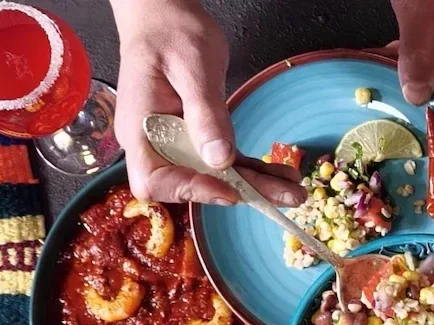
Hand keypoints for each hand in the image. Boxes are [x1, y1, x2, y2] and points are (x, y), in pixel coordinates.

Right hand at [112, 0, 303, 205]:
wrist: (166, 18)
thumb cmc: (171, 34)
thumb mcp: (192, 69)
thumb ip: (205, 114)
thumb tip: (219, 159)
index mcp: (140, 129)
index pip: (156, 179)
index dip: (190, 190)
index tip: (228, 188)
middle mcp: (155, 143)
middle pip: (192, 184)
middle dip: (239, 192)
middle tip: (284, 197)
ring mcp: (177, 142)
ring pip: (215, 175)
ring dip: (255, 185)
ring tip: (293, 191)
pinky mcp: (198, 137)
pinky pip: (225, 160)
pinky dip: (253, 168)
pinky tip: (282, 173)